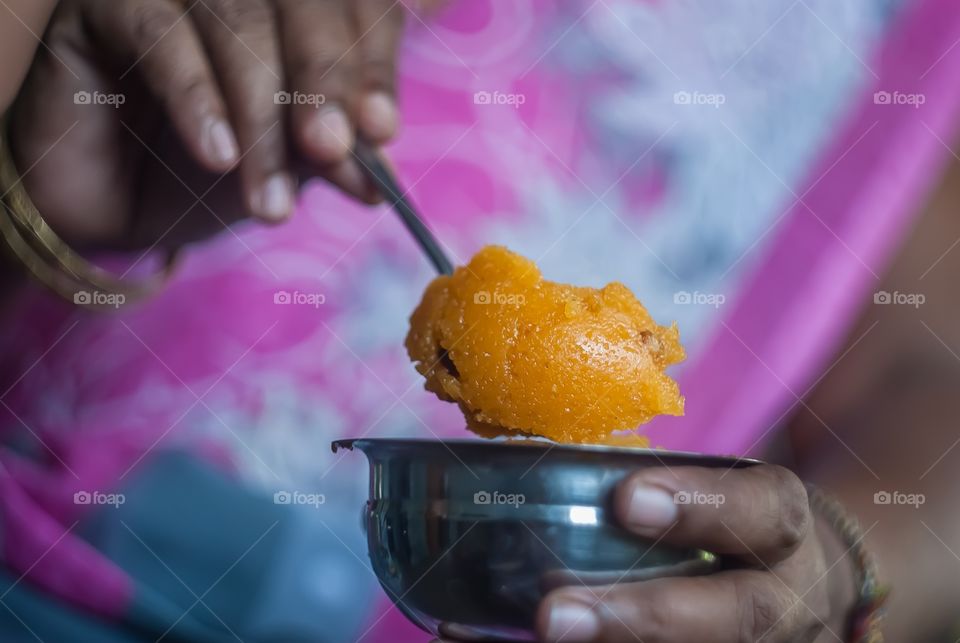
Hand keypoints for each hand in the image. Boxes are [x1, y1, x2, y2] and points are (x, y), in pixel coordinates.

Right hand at [9, 0, 409, 248]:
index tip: (381, 131)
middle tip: (332, 148)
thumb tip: (379, 169)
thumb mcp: (284, 167)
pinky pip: (159, 32)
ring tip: (272, 199)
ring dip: (262, 113)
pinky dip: (196, 97)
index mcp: (299, 13)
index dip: (372, 64)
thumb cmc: (207, 176)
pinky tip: (217, 157)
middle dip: (324, 81)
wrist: (113, 207)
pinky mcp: (109, 1)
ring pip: (237, 19)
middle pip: (303, 1)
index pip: (358, 8)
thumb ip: (329, 153)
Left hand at [536, 464, 855, 641]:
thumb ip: (660, 484)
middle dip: (644, 616)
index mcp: (781, 526)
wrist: (807, 586)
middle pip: (737, 616)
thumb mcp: (726, 489)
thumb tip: (538, 463)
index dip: (700, 505)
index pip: (763, 511)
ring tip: (545, 638)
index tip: (625, 497)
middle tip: (555, 615)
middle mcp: (785, 598)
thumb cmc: (733, 522)